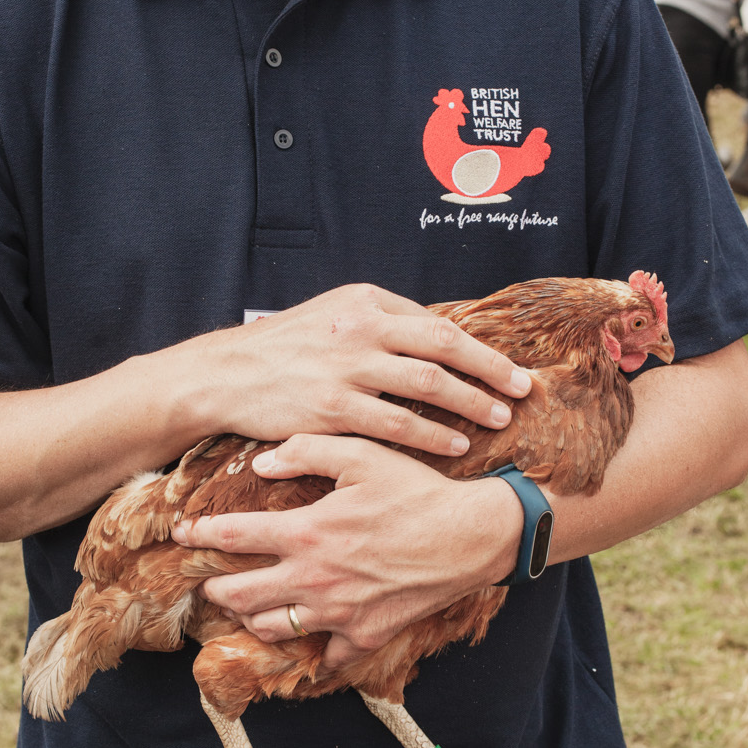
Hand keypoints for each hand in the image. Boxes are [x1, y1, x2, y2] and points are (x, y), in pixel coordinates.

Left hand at [171, 434, 523, 667]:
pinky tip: (313, 635)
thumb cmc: (418, 490)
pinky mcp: (366, 635)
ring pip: (272, 629)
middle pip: (238, 596)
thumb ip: (306, 451)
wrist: (472, 536)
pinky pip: (327, 656)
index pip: (232, 538)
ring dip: (253, 619)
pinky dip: (316, 649)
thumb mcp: (362, 455)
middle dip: (214, 589)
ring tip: (252, 608)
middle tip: (211, 582)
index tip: (183, 535)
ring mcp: (339, 613)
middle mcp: (314, 578)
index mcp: (307, 532)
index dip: (198, 536)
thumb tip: (259, 463)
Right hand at [179, 282, 531, 457]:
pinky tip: (456, 446)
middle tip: (522, 392)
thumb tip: (441, 341)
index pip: (439, 325)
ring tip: (498, 420)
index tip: (512, 370)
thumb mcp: (335, 318)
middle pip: (445, 348)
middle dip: (491, 372)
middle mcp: (360, 328)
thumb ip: (385, 325)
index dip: (481, 350)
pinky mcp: (332, 408)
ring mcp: (346, 368)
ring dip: (470, 405)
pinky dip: (432, 436)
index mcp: (366, 302)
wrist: (225, 374)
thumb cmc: (288, 349)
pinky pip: (396, 424)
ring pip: (427, 386)